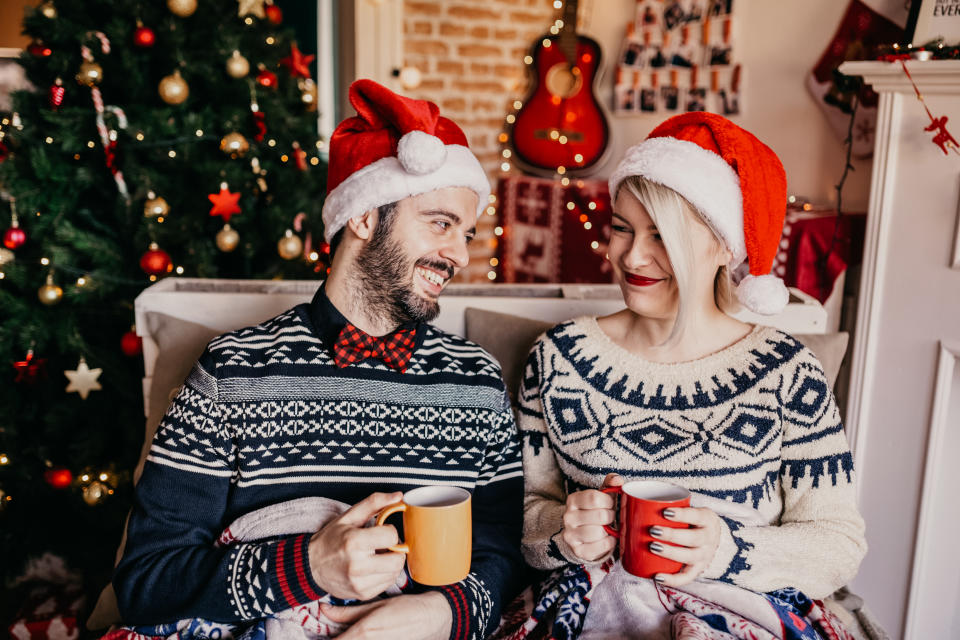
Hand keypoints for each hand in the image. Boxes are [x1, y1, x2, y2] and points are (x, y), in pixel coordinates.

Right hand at [308, 492, 406, 599]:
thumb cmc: (330, 539)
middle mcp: (357, 565)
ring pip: (395, 573)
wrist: (310, 566)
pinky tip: (374, 567)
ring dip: (392, 563)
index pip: (392, 537)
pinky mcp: (362, 594)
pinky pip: (387, 583)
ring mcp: (359, 583)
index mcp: (354, 542)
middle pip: (397, 560)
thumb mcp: (349, 516)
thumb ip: (374, 503)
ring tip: (378, 556)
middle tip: (385, 546)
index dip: (390, 531)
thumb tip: (399, 496)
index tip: (381, 531)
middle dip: (396, 550)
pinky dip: (385, 574)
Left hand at [320, 592, 451, 639]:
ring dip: (346, 639)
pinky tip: (358, 636)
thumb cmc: (406, 609)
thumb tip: (324, 610)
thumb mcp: (375, 606)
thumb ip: (347, 612)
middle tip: (331, 634)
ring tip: (343, 633)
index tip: (317, 638)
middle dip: (334, 639)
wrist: (433, 618)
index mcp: (364, 632)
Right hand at [561, 473, 623, 561]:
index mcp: (573, 500)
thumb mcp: (599, 496)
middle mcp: (568, 517)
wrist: (580, 533)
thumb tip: (617, 479)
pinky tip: (606, 538)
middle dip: (610, 517)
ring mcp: (571, 535)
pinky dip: (609, 543)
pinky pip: (601, 546)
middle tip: (609, 517)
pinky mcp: (578, 550)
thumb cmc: (594, 511)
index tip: (610, 504)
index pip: (594, 498)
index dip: (608, 501)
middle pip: (600, 516)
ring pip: (599, 532)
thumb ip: (609, 485)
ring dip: (608, 530)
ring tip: (606, 528)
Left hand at [648, 506, 721, 586]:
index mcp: (707, 519)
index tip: (664, 512)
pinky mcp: (698, 569)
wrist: (713, 536)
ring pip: (690, 556)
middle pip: (693, 538)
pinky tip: (657, 577)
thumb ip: (668, 506)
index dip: (682, 515)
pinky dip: (672, 579)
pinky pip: (687, 577)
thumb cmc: (692, 520)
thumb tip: (630, 501)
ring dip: (670, 553)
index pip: (697, 516)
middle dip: (672, 535)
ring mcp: (705, 555)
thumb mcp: (689, 509)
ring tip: (653, 547)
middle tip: (653, 530)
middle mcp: (709, 538)